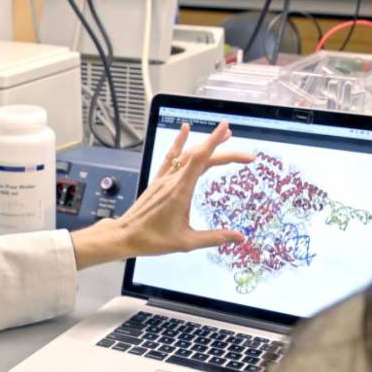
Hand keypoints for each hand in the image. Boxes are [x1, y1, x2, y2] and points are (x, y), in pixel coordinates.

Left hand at [71, 121, 252, 269]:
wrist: (125, 236)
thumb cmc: (152, 239)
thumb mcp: (186, 242)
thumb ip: (214, 237)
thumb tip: (239, 237)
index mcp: (180, 192)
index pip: (200, 160)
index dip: (215, 143)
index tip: (226, 129)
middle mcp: (171, 181)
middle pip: (199, 157)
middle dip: (224, 152)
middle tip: (246, 156)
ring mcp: (163, 179)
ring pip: (186, 154)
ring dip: (205, 143)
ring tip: (224, 136)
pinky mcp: (157, 181)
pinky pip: (169, 157)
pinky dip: (179, 142)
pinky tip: (185, 129)